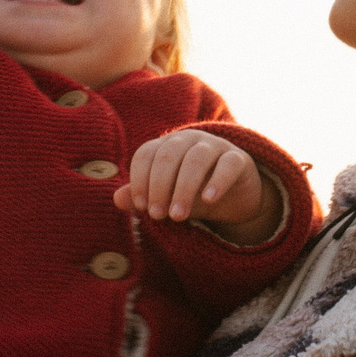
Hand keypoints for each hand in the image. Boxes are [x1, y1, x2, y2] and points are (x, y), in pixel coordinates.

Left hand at [116, 131, 281, 244]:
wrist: (234, 199)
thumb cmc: (193, 194)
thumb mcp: (167, 198)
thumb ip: (142, 198)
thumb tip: (116, 199)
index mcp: (166, 145)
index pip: (146, 154)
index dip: (140, 179)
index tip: (140, 206)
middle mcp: (189, 140)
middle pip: (169, 155)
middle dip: (160, 186)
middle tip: (157, 216)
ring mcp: (216, 146)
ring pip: (197, 158)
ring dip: (184, 188)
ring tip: (178, 216)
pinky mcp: (239, 158)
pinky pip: (227, 164)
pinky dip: (217, 181)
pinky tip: (209, 200)